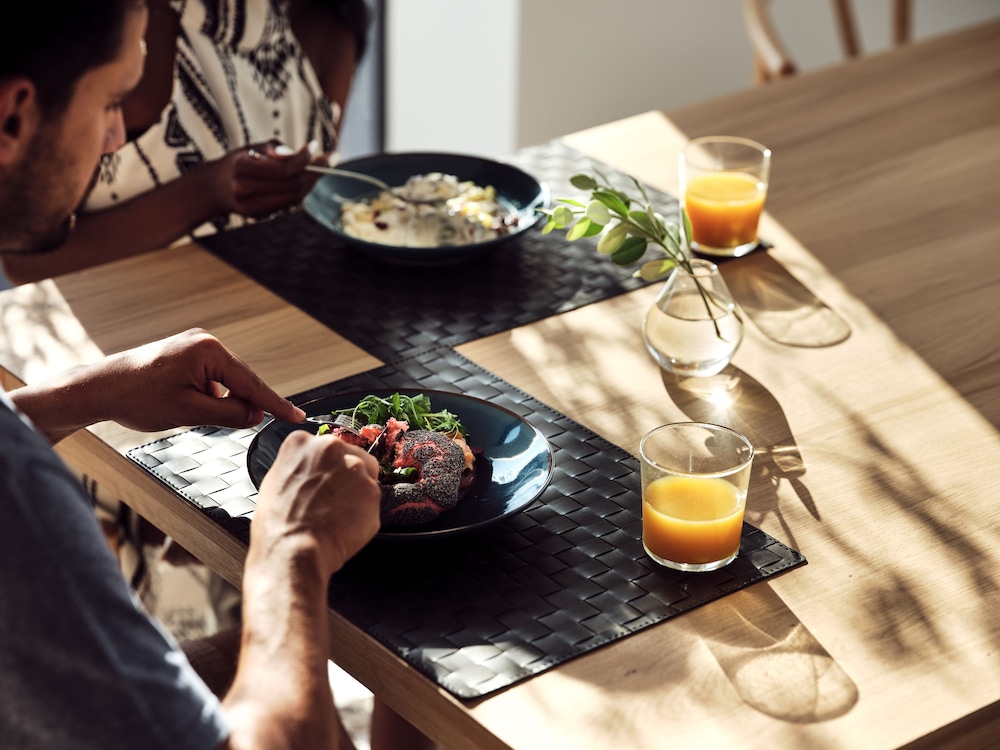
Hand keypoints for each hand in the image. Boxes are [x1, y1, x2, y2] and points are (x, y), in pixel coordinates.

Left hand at [91, 328, 303, 431]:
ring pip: (225, 382)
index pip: (252, 383)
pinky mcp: (185, 353)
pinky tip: (186, 405)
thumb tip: (255, 415)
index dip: (275, 404)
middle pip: (241, 380)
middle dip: (240, 405)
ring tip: (188, 413)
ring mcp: (194, 346)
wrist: (99, 388)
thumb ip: (228, 414)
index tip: (296, 415)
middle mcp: (204, 342)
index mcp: (208, 351)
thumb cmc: (136, 397)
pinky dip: (207, 396)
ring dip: (217, 402)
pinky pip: (210, 379)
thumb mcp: (189, 413)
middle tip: (244, 426)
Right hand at [215, 140, 323, 218]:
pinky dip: (300, 191)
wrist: (214, 188)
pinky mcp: (259, 216)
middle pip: (292, 185)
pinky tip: (305, 179)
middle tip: (330, 158)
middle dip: (315, 171)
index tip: (316, 146)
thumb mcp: (251, 148)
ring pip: (293, 197)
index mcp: (241, 168)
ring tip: (320, 167)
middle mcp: (245, 190)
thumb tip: (297, 154)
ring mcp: (252, 207)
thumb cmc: (238, 162)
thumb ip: (274, 150)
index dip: (304, 159)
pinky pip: (288, 204)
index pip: (282, 169)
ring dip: (311, 182)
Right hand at [254, 431, 380, 576]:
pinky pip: (371, 499)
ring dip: (355, 492)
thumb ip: (296, 467)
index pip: (323, 447)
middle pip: (349, 455)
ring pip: (364, 476)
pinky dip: (363, 512)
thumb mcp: (274, 482)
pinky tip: (344, 524)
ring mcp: (355, 468)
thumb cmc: (278, 525)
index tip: (322, 480)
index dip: (324, 467)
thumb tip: (307, 470)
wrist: (294, 551)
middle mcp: (331, 448)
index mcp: (302, 443)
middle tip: (331, 500)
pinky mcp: (372, 491)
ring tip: (336, 514)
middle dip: (344, 476)